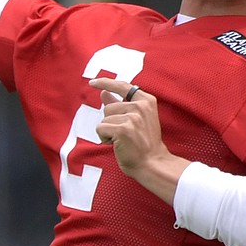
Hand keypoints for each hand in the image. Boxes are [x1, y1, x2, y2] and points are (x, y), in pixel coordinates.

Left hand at [89, 78, 189, 204]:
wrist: (152, 163)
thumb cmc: (144, 143)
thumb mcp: (136, 119)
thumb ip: (120, 104)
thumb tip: (103, 92)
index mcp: (146, 100)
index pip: (123, 86)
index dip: (106, 82)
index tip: (92, 83)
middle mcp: (140, 106)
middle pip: (109, 107)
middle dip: (111, 122)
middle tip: (126, 135)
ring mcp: (133, 117)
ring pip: (104, 119)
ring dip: (108, 131)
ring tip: (123, 140)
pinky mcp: (123, 129)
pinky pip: (100, 128)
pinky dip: (104, 138)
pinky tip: (117, 144)